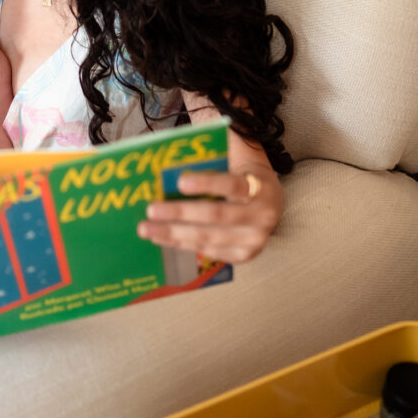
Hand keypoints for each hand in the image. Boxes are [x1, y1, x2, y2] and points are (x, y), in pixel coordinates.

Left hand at [136, 167, 282, 263]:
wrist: (270, 203)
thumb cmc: (241, 178)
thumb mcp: (235, 164)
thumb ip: (210, 161)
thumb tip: (170, 161)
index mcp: (259, 187)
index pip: (231, 185)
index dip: (206, 183)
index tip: (179, 182)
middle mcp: (261, 216)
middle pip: (216, 215)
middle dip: (180, 213)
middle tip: (151, 210)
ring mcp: (254, 240)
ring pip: (209, 237)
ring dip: (174, 233)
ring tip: (147, 228)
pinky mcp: (243, 256)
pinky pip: (208, 251)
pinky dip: (181, 244)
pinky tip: (161, 238)